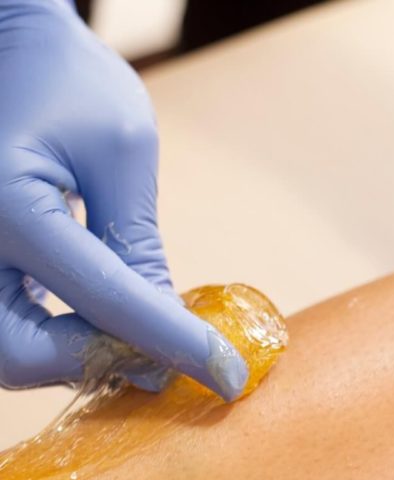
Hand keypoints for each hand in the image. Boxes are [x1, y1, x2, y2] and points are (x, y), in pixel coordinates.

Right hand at [0, 0, 247, 398]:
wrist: (4, 48)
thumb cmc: (65, 82)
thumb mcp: (120, 151)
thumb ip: (138, 246)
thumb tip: (164, 332)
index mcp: (4, 202)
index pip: (104, 298)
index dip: (173, 343)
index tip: (228, 374)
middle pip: (21, 353)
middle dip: (98, 363)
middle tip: (161, 357)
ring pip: (8, 353)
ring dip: (76, 358)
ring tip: (136, 336)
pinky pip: (4, 327)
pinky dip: (54, 339)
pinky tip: (99, 321)